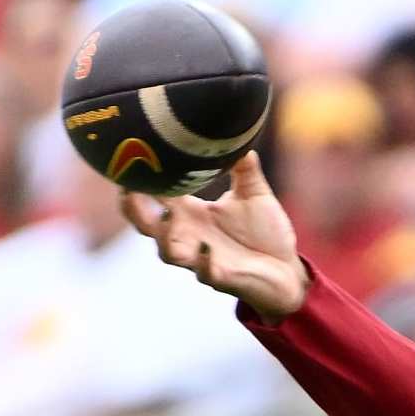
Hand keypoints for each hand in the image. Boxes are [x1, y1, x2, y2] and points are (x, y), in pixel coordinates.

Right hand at [120, 152, 308, 322]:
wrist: (288, 271)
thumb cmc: (265, 234)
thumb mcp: (255, 196)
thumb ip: (245, 170)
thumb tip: (240, 138)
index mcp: (192, 214)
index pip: (155, 195)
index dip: (138, 180)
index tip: (126, 159)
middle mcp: (190, 236)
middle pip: (148, 225)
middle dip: (134, 210)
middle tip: (128, 190)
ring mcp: (202, 258)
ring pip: (169, 252)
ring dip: (165, 236)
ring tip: (168, 217)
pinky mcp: (222, 277)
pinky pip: (206, 273)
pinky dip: (204, 263)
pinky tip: (207, 250)